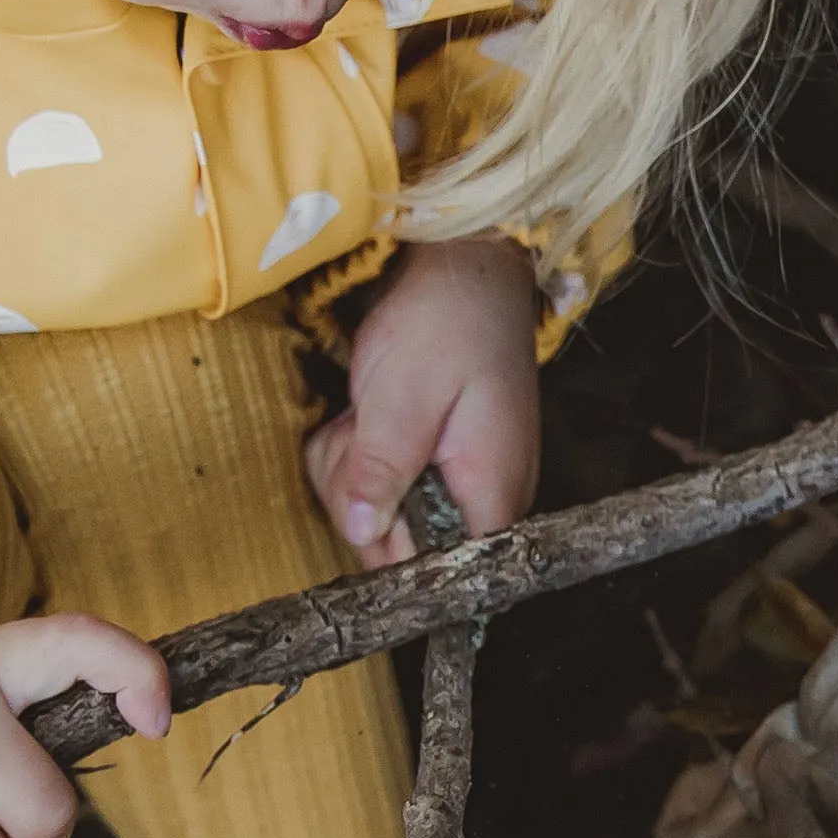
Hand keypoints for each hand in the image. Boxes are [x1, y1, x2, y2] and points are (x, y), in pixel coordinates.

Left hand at [304, 236, 538, 567]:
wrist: (465, 264)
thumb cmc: (443, 323)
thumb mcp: (400, 398)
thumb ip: (382, 472)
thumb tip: (365, 536)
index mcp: (489, 492)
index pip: (447, 573)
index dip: (394, 554)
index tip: (369, 503)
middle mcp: (478, 495)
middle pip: (398, 546)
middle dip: (357, 494)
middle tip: (360, 434)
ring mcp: (450, 475)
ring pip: (374, 510)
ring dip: (348, 464)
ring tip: (363, 413)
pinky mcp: (425, 455)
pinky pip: (372, 478)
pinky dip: (351, 448)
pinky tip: (359, 412)